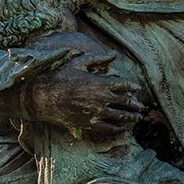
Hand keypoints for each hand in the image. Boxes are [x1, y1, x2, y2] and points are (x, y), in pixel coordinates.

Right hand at [23, 52, 143, 133]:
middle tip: (142, 106)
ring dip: (130, 117)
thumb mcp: (78, 62)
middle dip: (135, 104)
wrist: (41, 97)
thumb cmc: (59, 76)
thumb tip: (115, 53)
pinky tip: (122, 129)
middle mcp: (100, 98)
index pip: (123, 85)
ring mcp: (94, 112)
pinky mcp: (87, 123)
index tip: (137, 89)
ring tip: (137, 118)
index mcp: (99, 82)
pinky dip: (117, 129)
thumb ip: (99, 58)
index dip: (132, 87)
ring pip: (119, 116)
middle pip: (124, 102)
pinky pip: (107, 128)